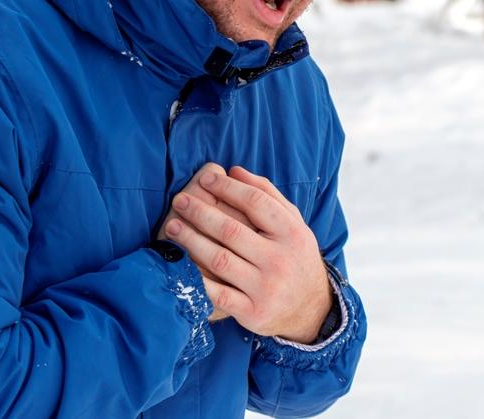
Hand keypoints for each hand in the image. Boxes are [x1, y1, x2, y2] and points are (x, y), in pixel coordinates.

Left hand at [160, 165, 331, 341]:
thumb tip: (234, 170)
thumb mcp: (293, 224)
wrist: (311, 309)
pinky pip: (217, 294)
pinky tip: (180, 264)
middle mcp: (280, 260)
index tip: (205, 179)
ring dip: (191, 241)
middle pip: (231, 230)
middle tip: (180, 200)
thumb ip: (268, 195)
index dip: (227, 188)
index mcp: (292, 233)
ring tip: (172, 226)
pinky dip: (197, 278)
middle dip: (200, 212)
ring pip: (219, 260)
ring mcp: (266, 288)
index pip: (256, 202)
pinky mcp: (253, 312)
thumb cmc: (295, 257)